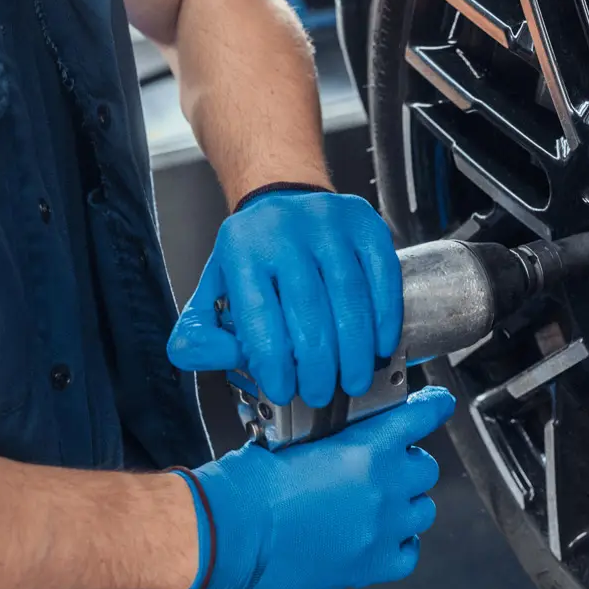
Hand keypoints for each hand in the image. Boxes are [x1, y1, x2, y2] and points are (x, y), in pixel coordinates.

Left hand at [166, 191, 403, 406]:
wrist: (287, 196)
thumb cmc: (256, 252)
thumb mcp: (215, 287)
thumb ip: (202, 332)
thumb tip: (218, 357)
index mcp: (242, 250)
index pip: (260, 317)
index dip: (275, 362)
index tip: (284, 389)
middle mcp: (285, 230)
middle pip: (310, 311)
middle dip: (319, 364)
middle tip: (321, 392)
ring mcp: (330, 224)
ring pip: (350, 297)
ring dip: (356, 349)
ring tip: (354, 379)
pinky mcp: (366, 225)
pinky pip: (383, 276)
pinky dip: (385, 317)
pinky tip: (381, 345)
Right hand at [170, 386, 455, 588]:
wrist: (227, 532)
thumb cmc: (247, 486)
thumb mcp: (292, 439)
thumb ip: (332, 438)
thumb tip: (338, 438)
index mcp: (368, 447)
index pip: (423, 416)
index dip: (433, 407)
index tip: (438, 405)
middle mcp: (384, 486)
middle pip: (425, 469)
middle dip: (407, 466)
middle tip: (382, 469)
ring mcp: (382, 528)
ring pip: (423, 511)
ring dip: (405, 505)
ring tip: (377, 506)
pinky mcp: (370, 565)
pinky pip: (408, 554)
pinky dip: (401, 545)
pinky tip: (380, 539)